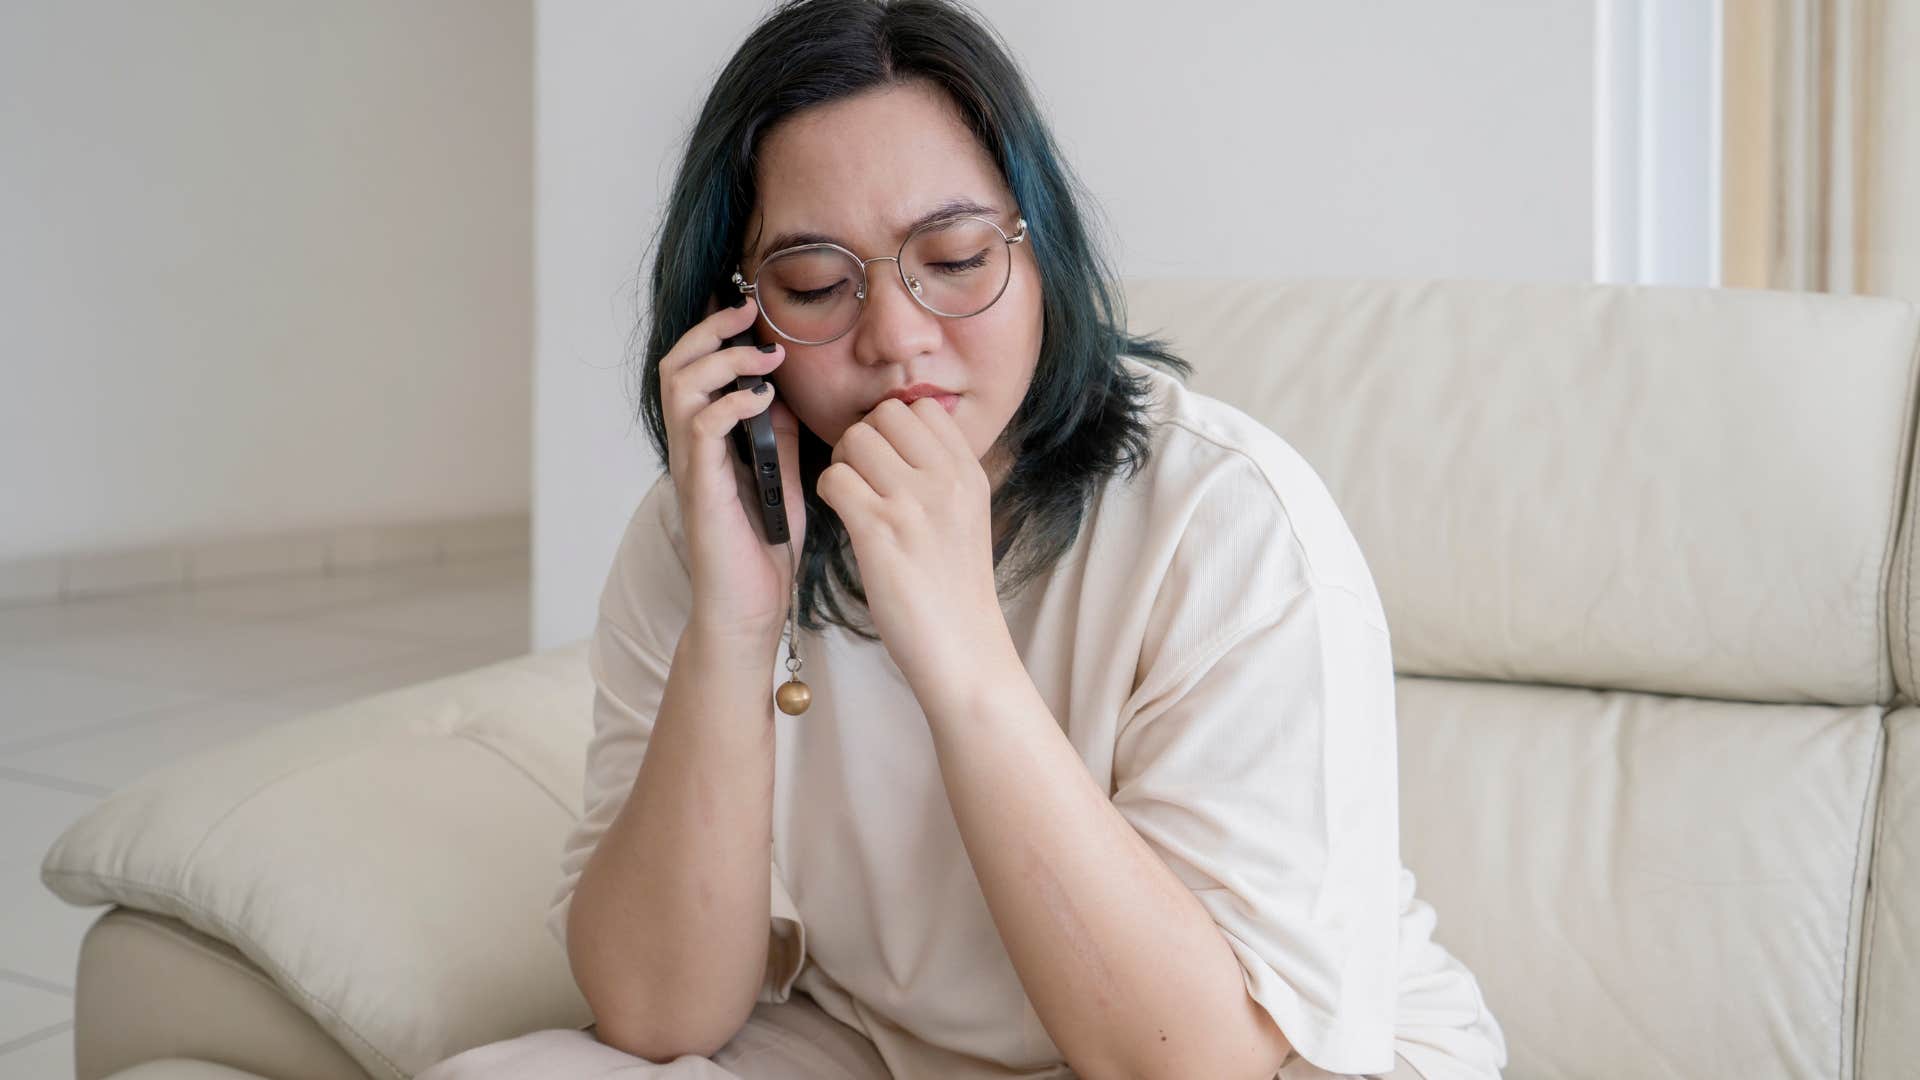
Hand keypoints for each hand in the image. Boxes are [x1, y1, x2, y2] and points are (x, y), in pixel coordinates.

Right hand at [658, 296, 805, 642]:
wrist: (751, 610)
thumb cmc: (765, 551)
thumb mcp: (783, 479)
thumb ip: (777, 438)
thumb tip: (782, 394)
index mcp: (709, 441)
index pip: (696, 369)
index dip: (715, 332)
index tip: (751, 307)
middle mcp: (692, 447)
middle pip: (676, 365)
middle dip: (711, 329)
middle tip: (749, 310)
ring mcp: (693, 466)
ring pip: (680, 387)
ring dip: (722, 359)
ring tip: (764, 354)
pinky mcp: (703, 489)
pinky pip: (701, 429)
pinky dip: (729, 403)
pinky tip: (762, 398)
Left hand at [816, 396, 1009, 702]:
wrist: (963, 649)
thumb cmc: (955, 588)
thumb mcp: (968, 515)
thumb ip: (943, 474)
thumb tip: (904, 436)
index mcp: (969, 472)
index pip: (923, 406)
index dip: (894, 425)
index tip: (888, 459)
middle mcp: (946, 479)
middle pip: (885, 415)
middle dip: (863, 438)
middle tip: (862, 478)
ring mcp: (913, 503)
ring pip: (855, 440)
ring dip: (843, 464)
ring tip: (853, 499)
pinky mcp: (879, 531)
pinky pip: (835, 479)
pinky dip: (829, 493)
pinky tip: (844, 518)